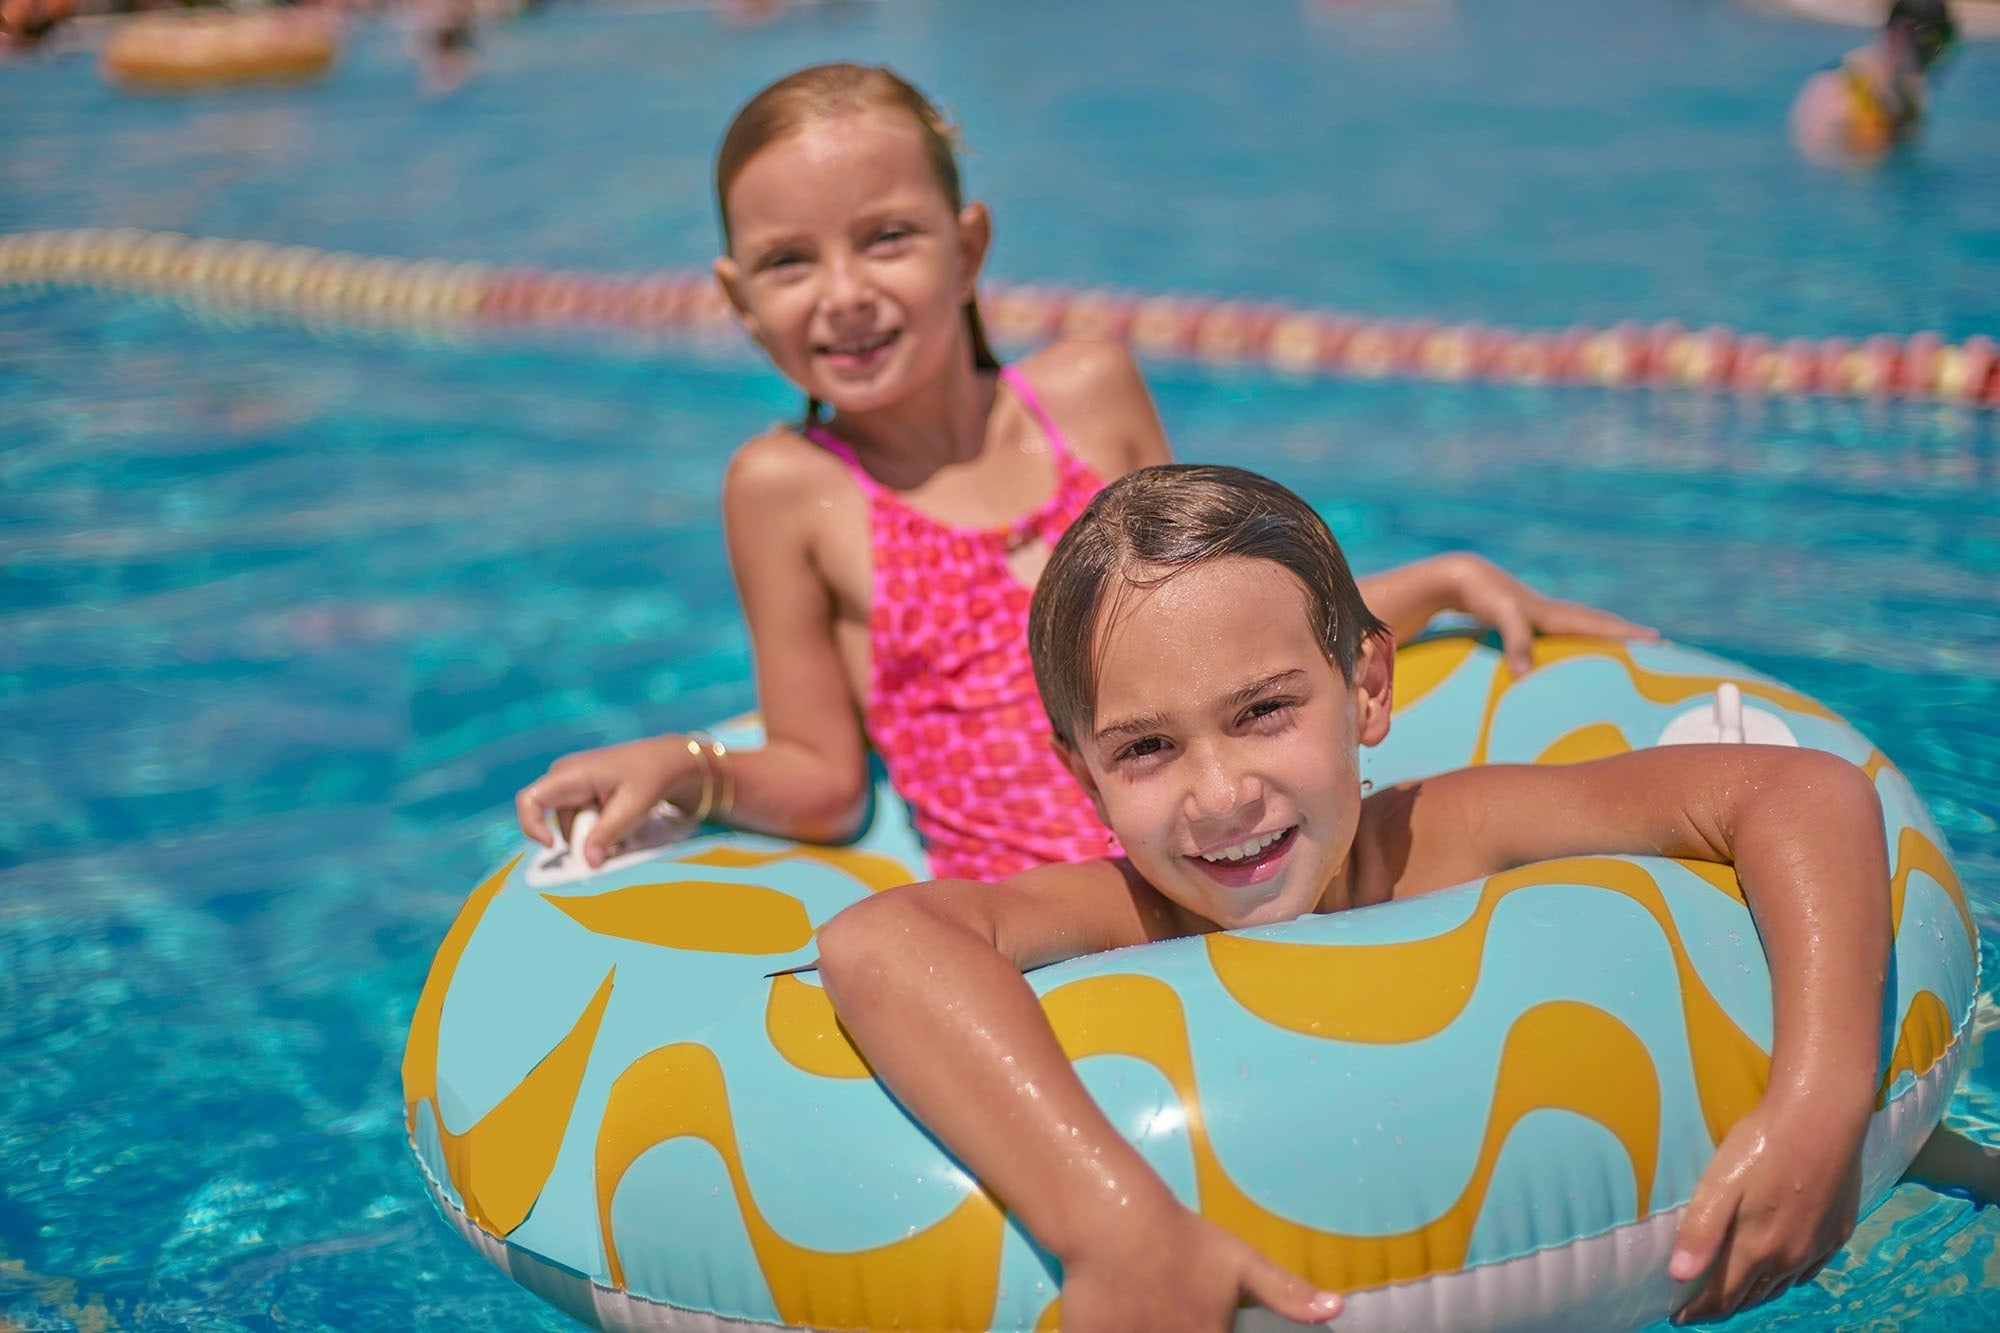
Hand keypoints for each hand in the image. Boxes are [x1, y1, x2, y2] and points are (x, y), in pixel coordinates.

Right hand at [514, 735, 693, 866]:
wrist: (669, 761)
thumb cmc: (651, 776)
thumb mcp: (631, 808)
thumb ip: (607, 835)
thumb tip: (587, 862)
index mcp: (570, 774)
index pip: (530, 800)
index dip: (533, 827)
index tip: (554, 847)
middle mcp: (565, 777)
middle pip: (552, 818)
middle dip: (576, 837)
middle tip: (608, 843)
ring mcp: (573, 785)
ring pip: (568, 824)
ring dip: (590, 835)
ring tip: (622, 830)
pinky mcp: (583, 793)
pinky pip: (580, 820)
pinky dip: (596, 830)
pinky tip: (619, 825)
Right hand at [1058, 1203, 1342, 1332]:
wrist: (1116, 1221)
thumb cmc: (1183, 1240)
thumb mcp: (1242, 1262)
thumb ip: (1288, 1292)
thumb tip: (1337, 1308)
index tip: (1206, 1323)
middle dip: (1178, 1330)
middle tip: (1174, 1310)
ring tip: (1150, 1312)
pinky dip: (1112, 1332)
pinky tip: (1121, 1320)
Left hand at [1443, 553, 1656, 675]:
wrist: (1460, 577)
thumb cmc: (1482, 596)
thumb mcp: (1502, 618)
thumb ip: (1517, 642)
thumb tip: (1524, 674)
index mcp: (1556, 614)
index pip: (1600, 626)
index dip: (1628, 635)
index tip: (1659, 641)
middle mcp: (1554, 612)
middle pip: (1599, 622)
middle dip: (1627, 633)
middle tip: (1658, 642)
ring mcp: (1541, 613)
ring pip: (1583, 623)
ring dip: (1605, 632)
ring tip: (1626, 642)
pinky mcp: (1526, 618)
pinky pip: (1562, 630)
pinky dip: (1577, 637)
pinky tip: (1574, 645)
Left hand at [1668, 1098, 1862, 1323]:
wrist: (1823, 1117)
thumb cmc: (1764, 1144)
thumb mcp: (1721, 1182)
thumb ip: (1701, 1231)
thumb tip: (1679, 1276)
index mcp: (1759, 1249)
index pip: (1723, 1295)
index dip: (1698, 1310)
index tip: (1678, 1317)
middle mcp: (1791, 1257)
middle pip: (1751, 1296)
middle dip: (1723, 1305)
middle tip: (1699, 1307)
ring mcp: (1818, 1247)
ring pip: (1781, 1285)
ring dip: (1754, 1293)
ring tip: (1732, 1292)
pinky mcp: (1838, 1232)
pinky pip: (1808, 1270)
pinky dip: (1786, 1278)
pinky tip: (1779, 1270)